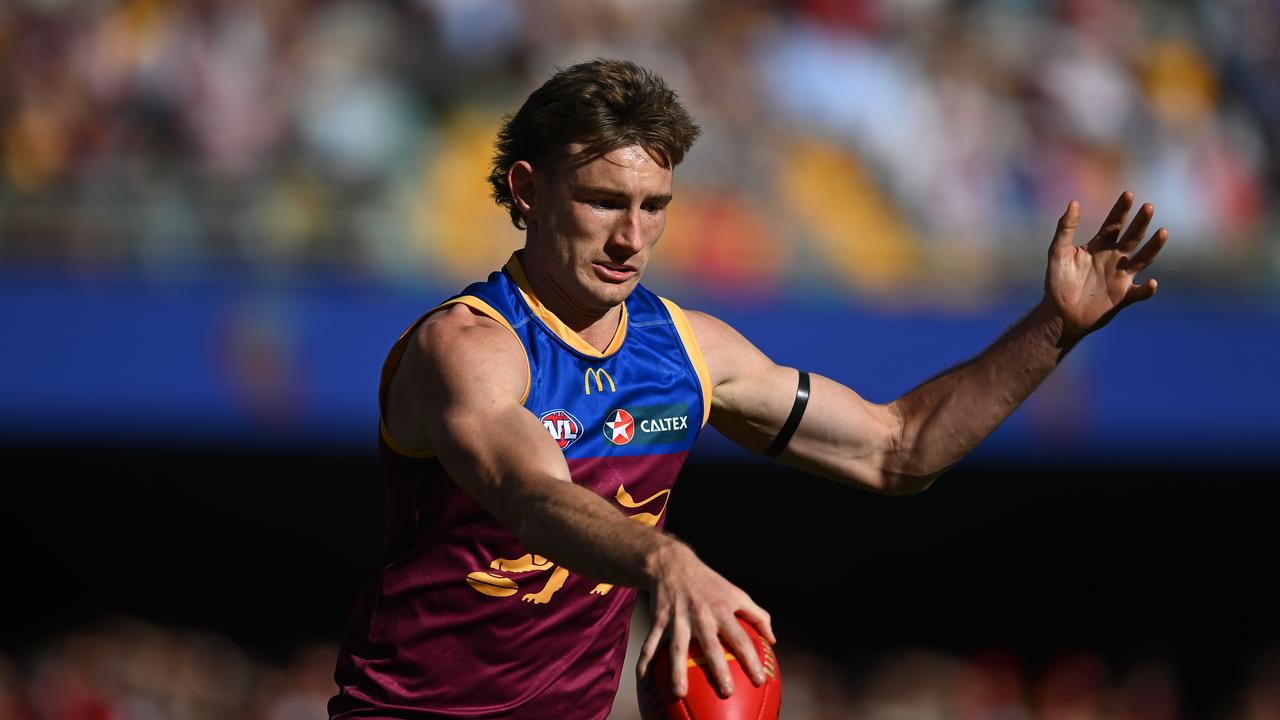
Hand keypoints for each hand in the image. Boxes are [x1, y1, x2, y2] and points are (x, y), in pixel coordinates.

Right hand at [635, 543, 774, 699]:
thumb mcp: (737, 594)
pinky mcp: (658, 621)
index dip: (750, 658)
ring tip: (680, 693)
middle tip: (726, 691)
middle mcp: (700, 615)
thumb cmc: (710, 583)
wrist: (673, 564)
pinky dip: (645, 661)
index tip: (758, 679)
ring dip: (677, 671)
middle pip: (710, 645)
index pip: (740, 638)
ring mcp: (677, 619)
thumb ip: (758, 616)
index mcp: (721, 610)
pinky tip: (643, 681)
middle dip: (718, 669)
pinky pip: (651, 644)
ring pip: (677, 648)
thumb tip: (772, 641)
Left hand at [1045, 192, 1167, 343]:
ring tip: (1162, 232)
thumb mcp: (1057, 253)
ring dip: (1153, 247)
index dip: (1121, 210)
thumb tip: (1074, 202)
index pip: (1113, 224)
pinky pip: (1139, 293)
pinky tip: (1152, 283)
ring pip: (1143, 260)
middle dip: (1140, 223)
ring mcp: (1121, 277)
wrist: (1059, 313)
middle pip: (1132, 237)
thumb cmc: (1057, 282)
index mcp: (1099, 246)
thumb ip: (1065, 229)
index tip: (1128, 194)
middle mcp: (1114, 258)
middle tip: (1148, 207)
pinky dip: (1147, 290)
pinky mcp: (1123, 297)